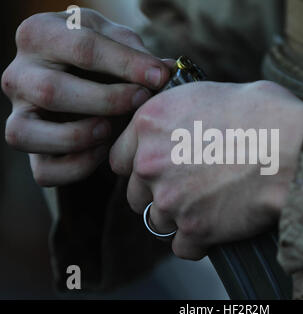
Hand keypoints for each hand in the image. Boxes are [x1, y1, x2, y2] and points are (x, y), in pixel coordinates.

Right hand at [1, 9, 171, 185]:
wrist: (76, 72)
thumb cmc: (98, 54)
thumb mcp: (115, 40)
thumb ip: (136, 54)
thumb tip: (167, 74)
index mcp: (40, 35)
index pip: (82, 48)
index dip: (126, 64)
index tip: (159, 77)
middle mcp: (18, 74)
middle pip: (50, 91)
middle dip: (106, 100)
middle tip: (140, 101)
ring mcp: (17, 113)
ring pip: (26, 134)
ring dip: (78, 137)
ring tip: (110, 129)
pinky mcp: (31, 147)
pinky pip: (44, 171)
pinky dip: (77, 167)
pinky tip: (103, 150)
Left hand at [109, 81, 302, 259]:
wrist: (294, 148)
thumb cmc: (264, 114)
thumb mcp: (217, 93)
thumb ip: (186, 110)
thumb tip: (189, 116)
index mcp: (150, 123)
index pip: (119, 157)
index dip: (138, 164)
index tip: (156, 169)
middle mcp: (150, 162)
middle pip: (136, 192)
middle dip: (157, 192)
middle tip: (188, 187)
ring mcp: (170, 199)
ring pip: (159, 220)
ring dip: (179, 216)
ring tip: (209, 204)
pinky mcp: (194, 229)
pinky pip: (183, 246)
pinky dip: (197, 240)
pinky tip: (217, 225)